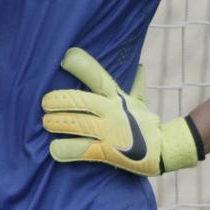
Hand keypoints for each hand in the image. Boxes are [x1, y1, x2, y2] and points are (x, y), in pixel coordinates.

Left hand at [41, 48, 202, 175]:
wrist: (165, 151)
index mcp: (117, 97)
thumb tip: (141, 68)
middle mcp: (114, 111)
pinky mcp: (110, 151)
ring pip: (80, 124)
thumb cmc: (146, 125)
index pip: (99, 77)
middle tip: (45, 102)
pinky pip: (85, 150)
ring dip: (60, 123)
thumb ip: (136, 85)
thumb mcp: (140, 103)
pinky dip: (68, 150)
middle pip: (82, 100)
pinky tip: (55, 150)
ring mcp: (111, 131)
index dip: (82, 66)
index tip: (66, 58)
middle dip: (61, 100)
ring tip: (46, 123)